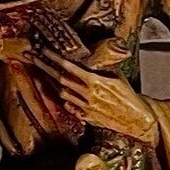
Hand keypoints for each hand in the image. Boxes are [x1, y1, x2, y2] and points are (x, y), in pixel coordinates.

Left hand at [32, 51, 157, 143]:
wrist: (137, 120)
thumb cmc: (130, 98)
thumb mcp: (118, 78)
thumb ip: (102, 68)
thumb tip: (92, 58)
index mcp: (96, 82)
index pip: (69, 67)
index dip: (54, 57)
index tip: (43, 49)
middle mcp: (88, 95)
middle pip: (59, 78)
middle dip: (43, 66)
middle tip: (32, 56)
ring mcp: (86, 107)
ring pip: (62, 93)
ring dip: (51, 82)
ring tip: (43, 72)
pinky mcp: (87, 117)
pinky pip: (70, 107)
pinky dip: (65, 99)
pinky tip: (62, 93)